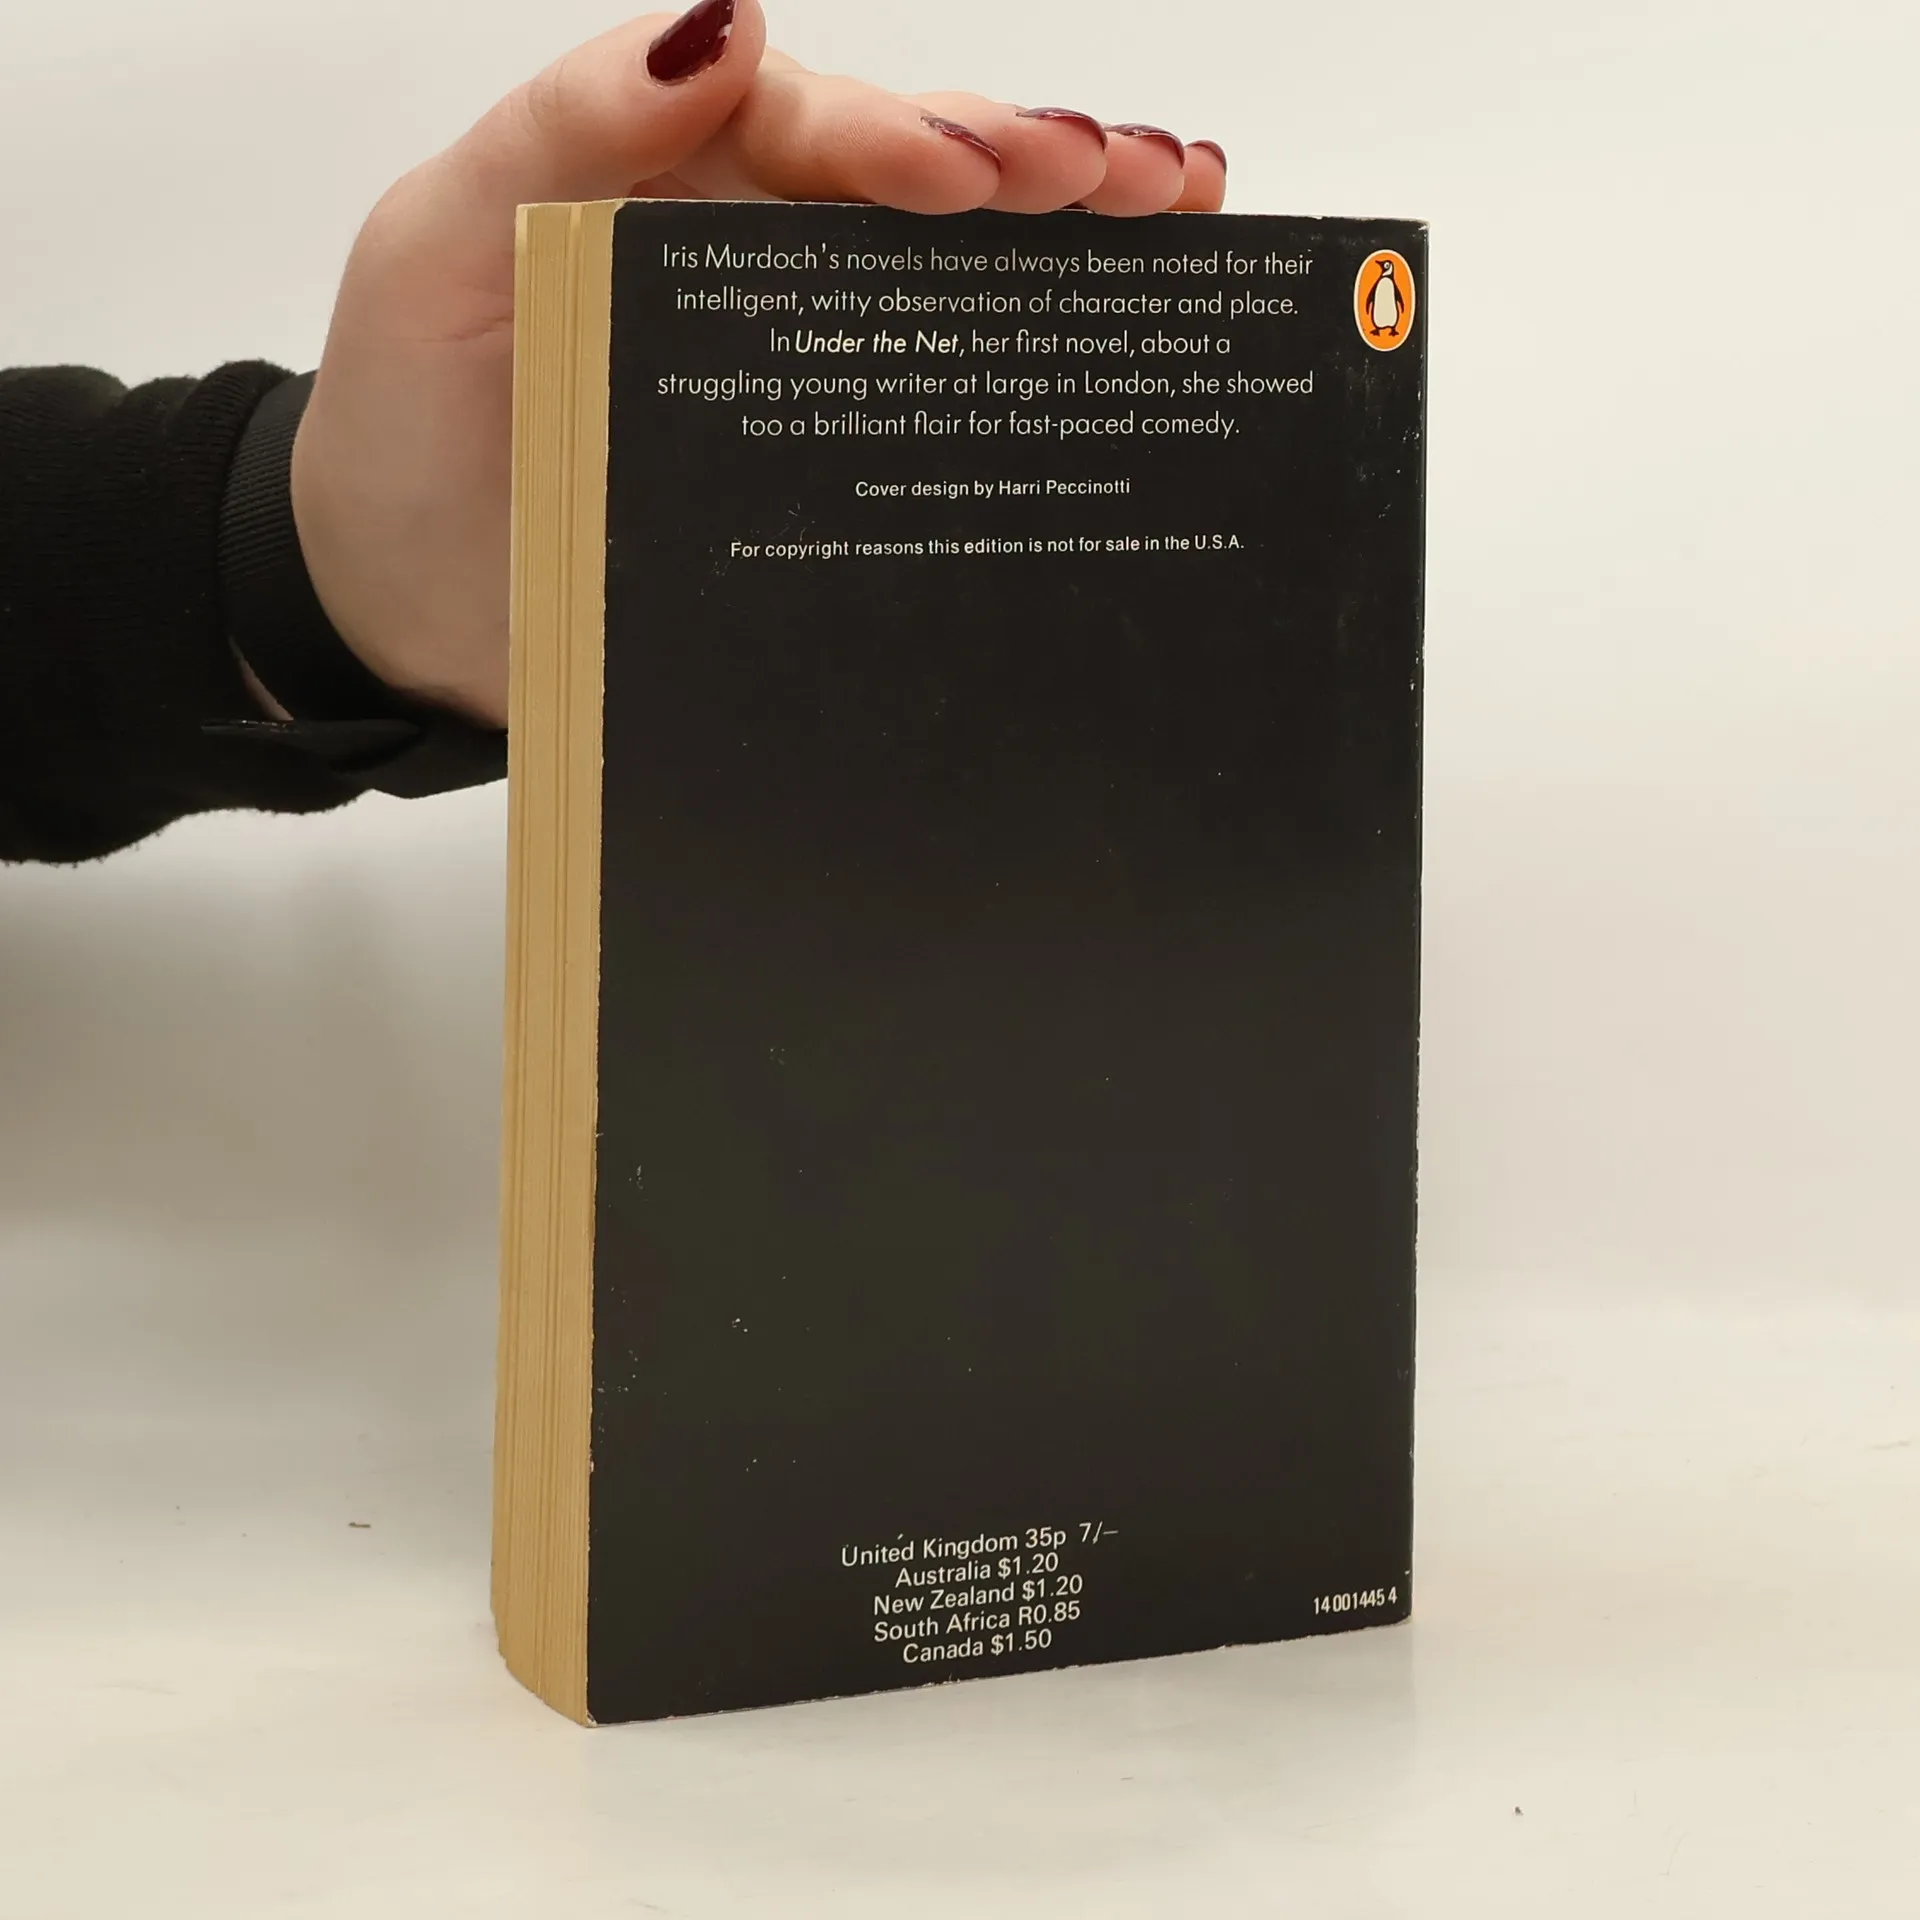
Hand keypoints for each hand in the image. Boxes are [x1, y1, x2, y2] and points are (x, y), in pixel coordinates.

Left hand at [290, 1, 1227, 726]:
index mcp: (678, 179)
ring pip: (952, 284)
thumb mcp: (441, 245)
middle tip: (1143, 179)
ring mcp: (805, 364)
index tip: (989, 174)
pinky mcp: (824, 468)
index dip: (909, 141)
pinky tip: (1117, 342)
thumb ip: (563, 131)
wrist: (395, 600)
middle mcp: (759, 257)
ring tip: (1180, 219)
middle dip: (1038, 169)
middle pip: (918, 190)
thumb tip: (722, 20)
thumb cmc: (406, 417)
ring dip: (1070, 249)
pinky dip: (1030, 367)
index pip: (813, 127)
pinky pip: (935, 404)